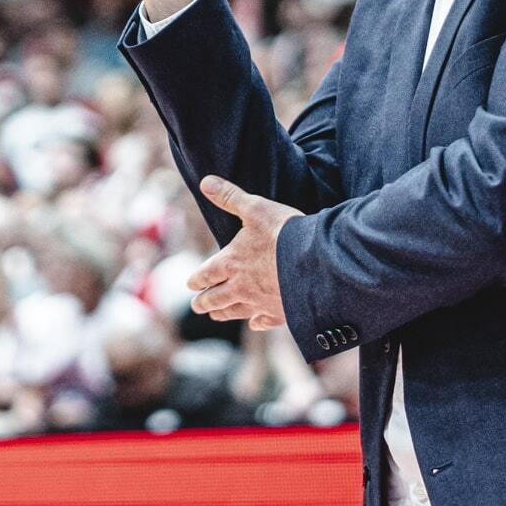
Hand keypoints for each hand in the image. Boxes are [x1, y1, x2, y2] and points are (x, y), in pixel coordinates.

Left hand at [187, 176, 298, 330]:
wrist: (316, 261)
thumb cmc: (283, 232)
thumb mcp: (255, 208)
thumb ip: (230, 197)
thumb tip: (206, 181)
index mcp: (231, 262)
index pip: (206, 274)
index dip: (196, 279)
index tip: (189, 284)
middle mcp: (241, 286)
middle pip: (216, 298)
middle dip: (204, 302)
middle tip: (197, 306)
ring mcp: (261, 302)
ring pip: (236, 311)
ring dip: (223, 313)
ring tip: (215, 316)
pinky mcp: (281, 311)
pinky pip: (265, 320)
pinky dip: (258, 322)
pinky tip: (255, 323)